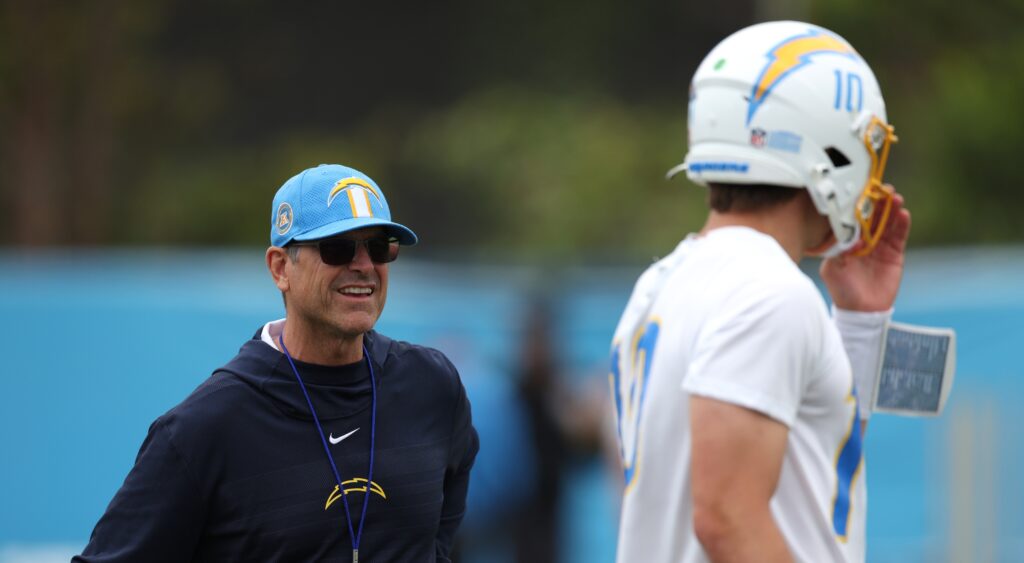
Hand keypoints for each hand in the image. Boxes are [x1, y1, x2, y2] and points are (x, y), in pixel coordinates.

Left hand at [820, 188, 910, 310]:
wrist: (861, 310)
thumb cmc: (842, 288)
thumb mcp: (833, 268)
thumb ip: (839, 251)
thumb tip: (850, 236)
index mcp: (848, 241)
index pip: (854, 219)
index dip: (859, 205)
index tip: (862, 191)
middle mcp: (865, 240)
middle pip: (873, 217)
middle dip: (878, 203)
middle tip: (883, 190)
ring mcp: (880, 246)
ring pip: (887, 223)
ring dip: (892, 210)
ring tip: (896, 198)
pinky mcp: (894, 254)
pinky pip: (899, 236)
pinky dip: (902, 225)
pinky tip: (904, 215)